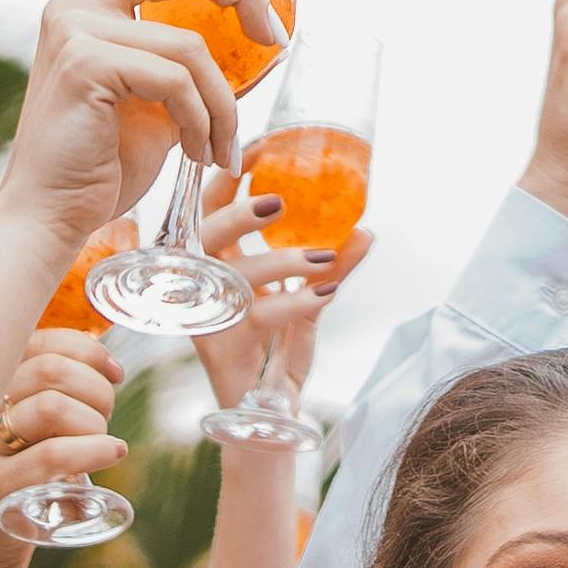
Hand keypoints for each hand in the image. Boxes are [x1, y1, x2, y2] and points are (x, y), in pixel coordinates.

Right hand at [0, 0, 247, 253]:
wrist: (50, 217)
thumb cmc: (105, 164)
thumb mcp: (163, 102)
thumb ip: (194, 63)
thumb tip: (268, 43)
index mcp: (93, 3)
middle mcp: (78, 2)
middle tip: (276, 39)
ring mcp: (76, 27)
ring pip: (190, 43)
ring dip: (223, 102)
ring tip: (221, 147)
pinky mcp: (84, 62)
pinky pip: (176, 78)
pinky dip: (201, 119)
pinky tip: (198, 153)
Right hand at [0, 332, 126, 567]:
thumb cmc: (5, 491)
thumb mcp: (21, 438)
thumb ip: (48, 400)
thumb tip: (103, 364)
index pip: (37, 341)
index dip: (85, 349)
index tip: (112, 372)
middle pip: (51, 369)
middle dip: (96, 387)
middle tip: (104, 418)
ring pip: (52, 406)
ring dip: (94, 421)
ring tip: (101, 444)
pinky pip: (53, 455)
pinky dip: (94, 449)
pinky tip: (112, 453)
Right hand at [189, 192, 358, 411]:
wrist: (264, 419)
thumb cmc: (275, 352)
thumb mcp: (306, 302)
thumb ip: (332, 267)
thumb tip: (365, 230)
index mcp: (214, 266)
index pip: (210, 210)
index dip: (228, 177)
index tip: (261, 148)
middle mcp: (202, 288)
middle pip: (204, 236)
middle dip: (238, 212)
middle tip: (279, 200)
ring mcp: (209, 320)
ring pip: (234, 276)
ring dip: (281, 261)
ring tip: (321, 256)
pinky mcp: (223, 350)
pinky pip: (259, 318)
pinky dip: (294, 302)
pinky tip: (323, 294)